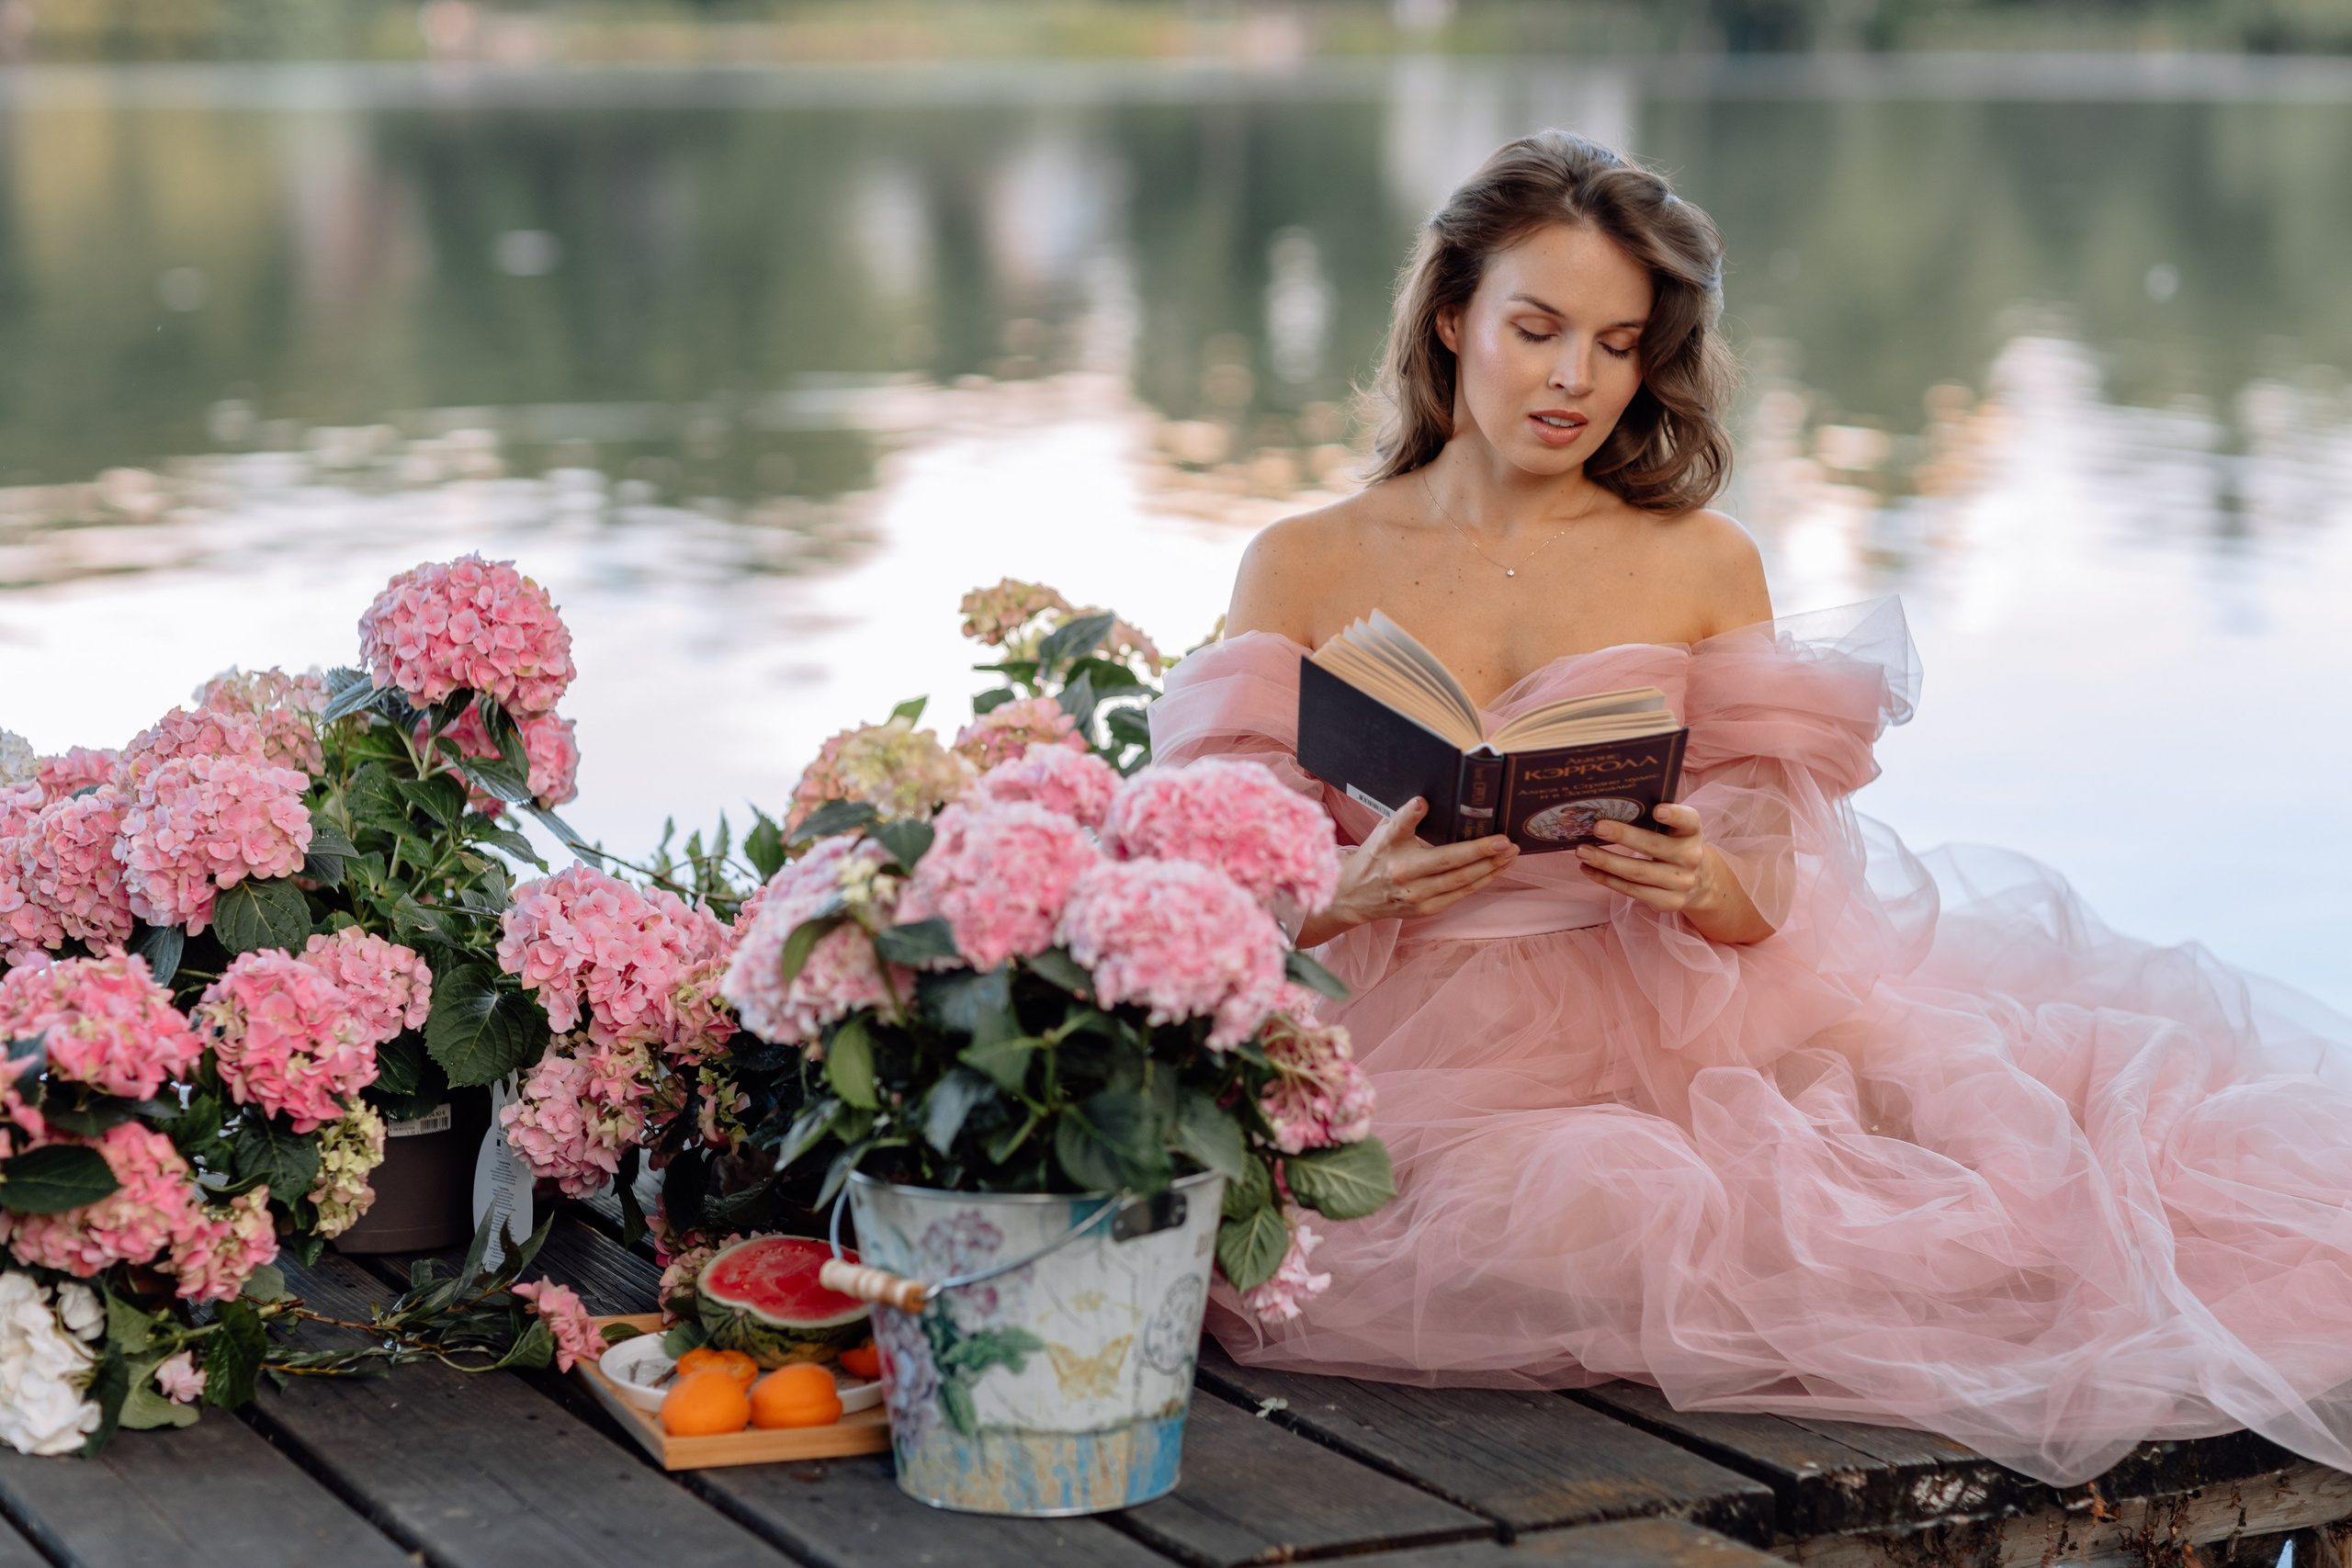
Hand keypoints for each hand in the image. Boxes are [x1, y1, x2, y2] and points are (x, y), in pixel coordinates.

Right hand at [1296, 797, 1517, 946]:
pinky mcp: (1425, 909)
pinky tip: (1497, 870)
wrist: (1353, 897)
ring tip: (1511, 855)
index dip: (1411, 814)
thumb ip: (1405, 818)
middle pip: (1448, 862)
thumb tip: (1427, 799)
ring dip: (1490, 867)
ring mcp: (1416, 895)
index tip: (1422, 802)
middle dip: (1482, 851)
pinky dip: (1482, 881)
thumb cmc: (1374, 857)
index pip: (1400, 827)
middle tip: (1506, 840)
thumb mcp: (1383, 831)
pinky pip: (1461, 894)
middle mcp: (1403, 874)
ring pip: (1461, 881)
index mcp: (1388, 848)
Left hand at [1574, 803, 1771, 944]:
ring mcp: (1680, 883)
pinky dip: (1607, 879)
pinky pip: (1632, 891)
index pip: (1688, 821)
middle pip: (1655, 847)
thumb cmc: (1674, 845)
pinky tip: (1588, 869)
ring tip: (1582, 851)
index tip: (1657, 810)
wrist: (1698, 882)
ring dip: (1606, 862)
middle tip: (1597, 827)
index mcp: (1692, 832)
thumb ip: (1654, 819)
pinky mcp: (1667, 902)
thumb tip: (1609, 805)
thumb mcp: (1674, 830)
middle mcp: (1690, 857)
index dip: (1674, 815)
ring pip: (1638, 873)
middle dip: (1624, 836)